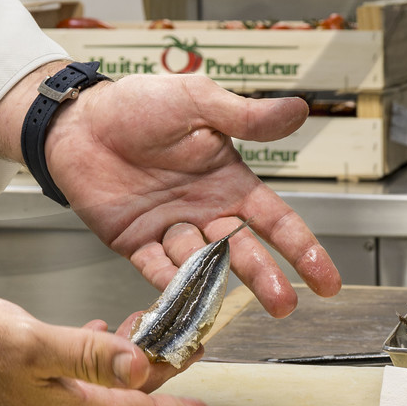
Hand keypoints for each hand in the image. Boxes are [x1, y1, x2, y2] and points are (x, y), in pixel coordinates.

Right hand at [0, 278, 212, 405]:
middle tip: (188, 349)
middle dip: (159, 378)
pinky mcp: (24, 390)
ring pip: (102, 390)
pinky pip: (76, 380)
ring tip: (150, 334)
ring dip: (128, 365)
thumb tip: (141, 366)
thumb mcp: (34, 342)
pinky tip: (99, 335)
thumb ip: (89, 354)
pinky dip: (97, 360)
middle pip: (125, 403)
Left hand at [42, 71, 339, 316]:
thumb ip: (245, 117)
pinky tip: (181, 297)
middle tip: (284, 303)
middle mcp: (204, 211)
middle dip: (265, 278)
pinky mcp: (134, 242)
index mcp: (228, 181)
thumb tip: (300, 108)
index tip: (327, 279)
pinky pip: (155, 269)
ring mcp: (170, 230)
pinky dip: (168, 285)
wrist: (79, 118)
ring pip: (201, 266)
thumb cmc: (138, 103)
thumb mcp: (197, 101)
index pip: (275, 220)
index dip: (302, 249)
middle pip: (242, 252)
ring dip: (215, 285)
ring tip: (227, 298)